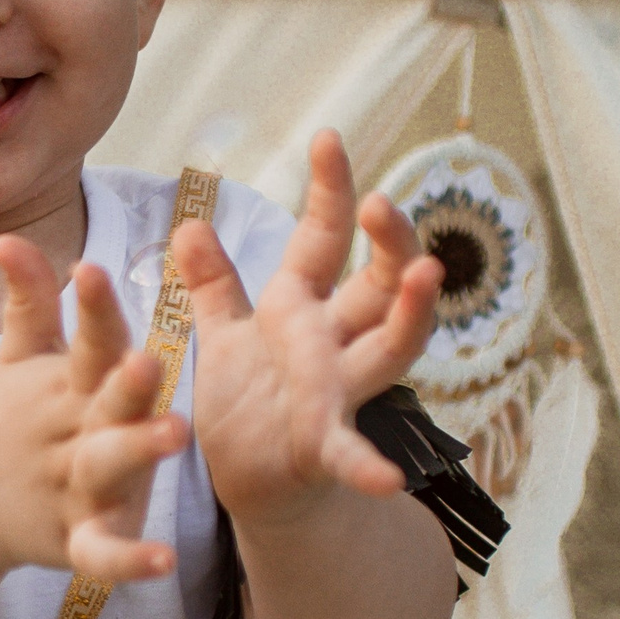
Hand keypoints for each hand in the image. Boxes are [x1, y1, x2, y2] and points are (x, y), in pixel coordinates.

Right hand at [0, 235, 188, 583]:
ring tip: (174, 433)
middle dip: (124, 384)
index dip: (92, 307)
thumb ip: (27, 299)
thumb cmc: (11, 417)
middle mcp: (73, 432)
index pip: (87, 339)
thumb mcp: (20, 358)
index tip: (90, 270)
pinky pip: (103, 554)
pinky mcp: (76, 541)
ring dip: (136, 452)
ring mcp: (74, 488)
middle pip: (103, 404)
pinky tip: (163, 562)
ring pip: (107, 469)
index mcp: (70, 383)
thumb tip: (6, 236)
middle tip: (146, 360)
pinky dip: (128, 562)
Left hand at [180, 130, 444, 527]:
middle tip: (384, 202)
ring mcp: (336, 393)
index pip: (323, 237)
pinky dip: (369, 466)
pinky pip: (352, 454)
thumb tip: (190, 223)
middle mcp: (331, 342)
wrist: (253, 481)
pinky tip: (390, 480)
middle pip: (377, 283)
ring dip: (411, 312)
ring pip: (388, 347)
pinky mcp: (323, 448)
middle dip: (388, 241)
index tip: (327, 137)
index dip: (330, 190)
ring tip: (428, 273)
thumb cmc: (248, 401)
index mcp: (301, 307)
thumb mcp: (225, 333)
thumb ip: (213, 282)